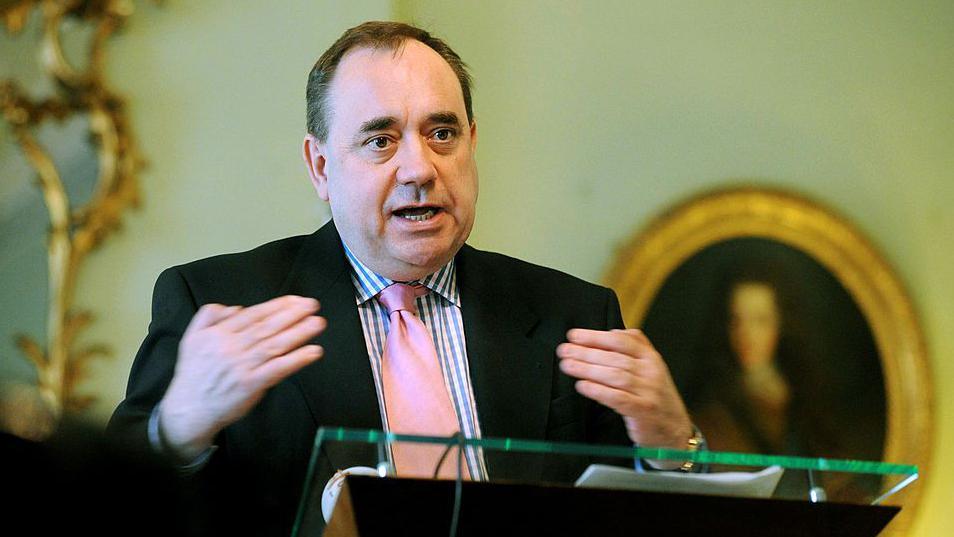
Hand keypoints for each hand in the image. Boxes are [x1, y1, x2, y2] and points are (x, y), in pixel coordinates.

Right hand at [159, 295, 326, 459]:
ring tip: (317, 322)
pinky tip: (312, 351)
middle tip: (312, 305)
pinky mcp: (251, 385)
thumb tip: (236, 308)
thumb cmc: (194, 375)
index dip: (277, 306)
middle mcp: (231, 347)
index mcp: (218, 334)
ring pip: (275, 344)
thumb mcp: (192, 338)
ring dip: (299, 332)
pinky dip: (296, 359)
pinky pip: (277, 369)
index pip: (253, 314)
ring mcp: (242, 366)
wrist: (188, 410)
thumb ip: (209, 316)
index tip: (296, 300)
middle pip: (267, 326)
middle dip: (292, 314)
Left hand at [557, 328, 692, 449]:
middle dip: (586, 352)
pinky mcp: (643, 411)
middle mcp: (652, 372)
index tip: (574, 335)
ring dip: (587, 370)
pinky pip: (617, 398)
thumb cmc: (655, 397)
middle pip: (615, 358)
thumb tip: (610, 333)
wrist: (675, 430)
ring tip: (568, 366)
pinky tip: (582, 386)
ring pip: (615, 376)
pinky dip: (598, 391)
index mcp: (651, 358)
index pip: (622, 341)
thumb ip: (635, 348)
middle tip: (564, 350)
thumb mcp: (651, 368)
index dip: (596, 336)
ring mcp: (649, 392)